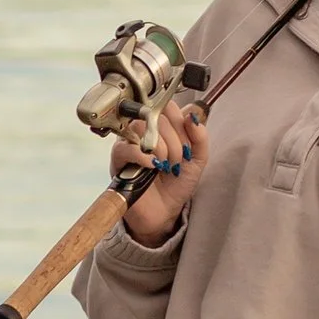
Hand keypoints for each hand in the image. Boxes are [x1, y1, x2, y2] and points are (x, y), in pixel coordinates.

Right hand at [118, 101, 207, 245]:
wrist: (165, 211)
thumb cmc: (177, 184)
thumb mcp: (197, 159)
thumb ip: (200, 136)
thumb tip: (192, 115)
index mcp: (163, 126)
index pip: (169, 107)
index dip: (181, 124)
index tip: (186, 145)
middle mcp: (145, 130)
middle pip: (158, 118)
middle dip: (175, 143)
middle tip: (176, 162)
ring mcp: (130, 142)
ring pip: (144, 129)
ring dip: (162, 150)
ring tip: (165, 167)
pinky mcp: (119, 158)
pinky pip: (128, 147)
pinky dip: (144, 156)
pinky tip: (153, 167)